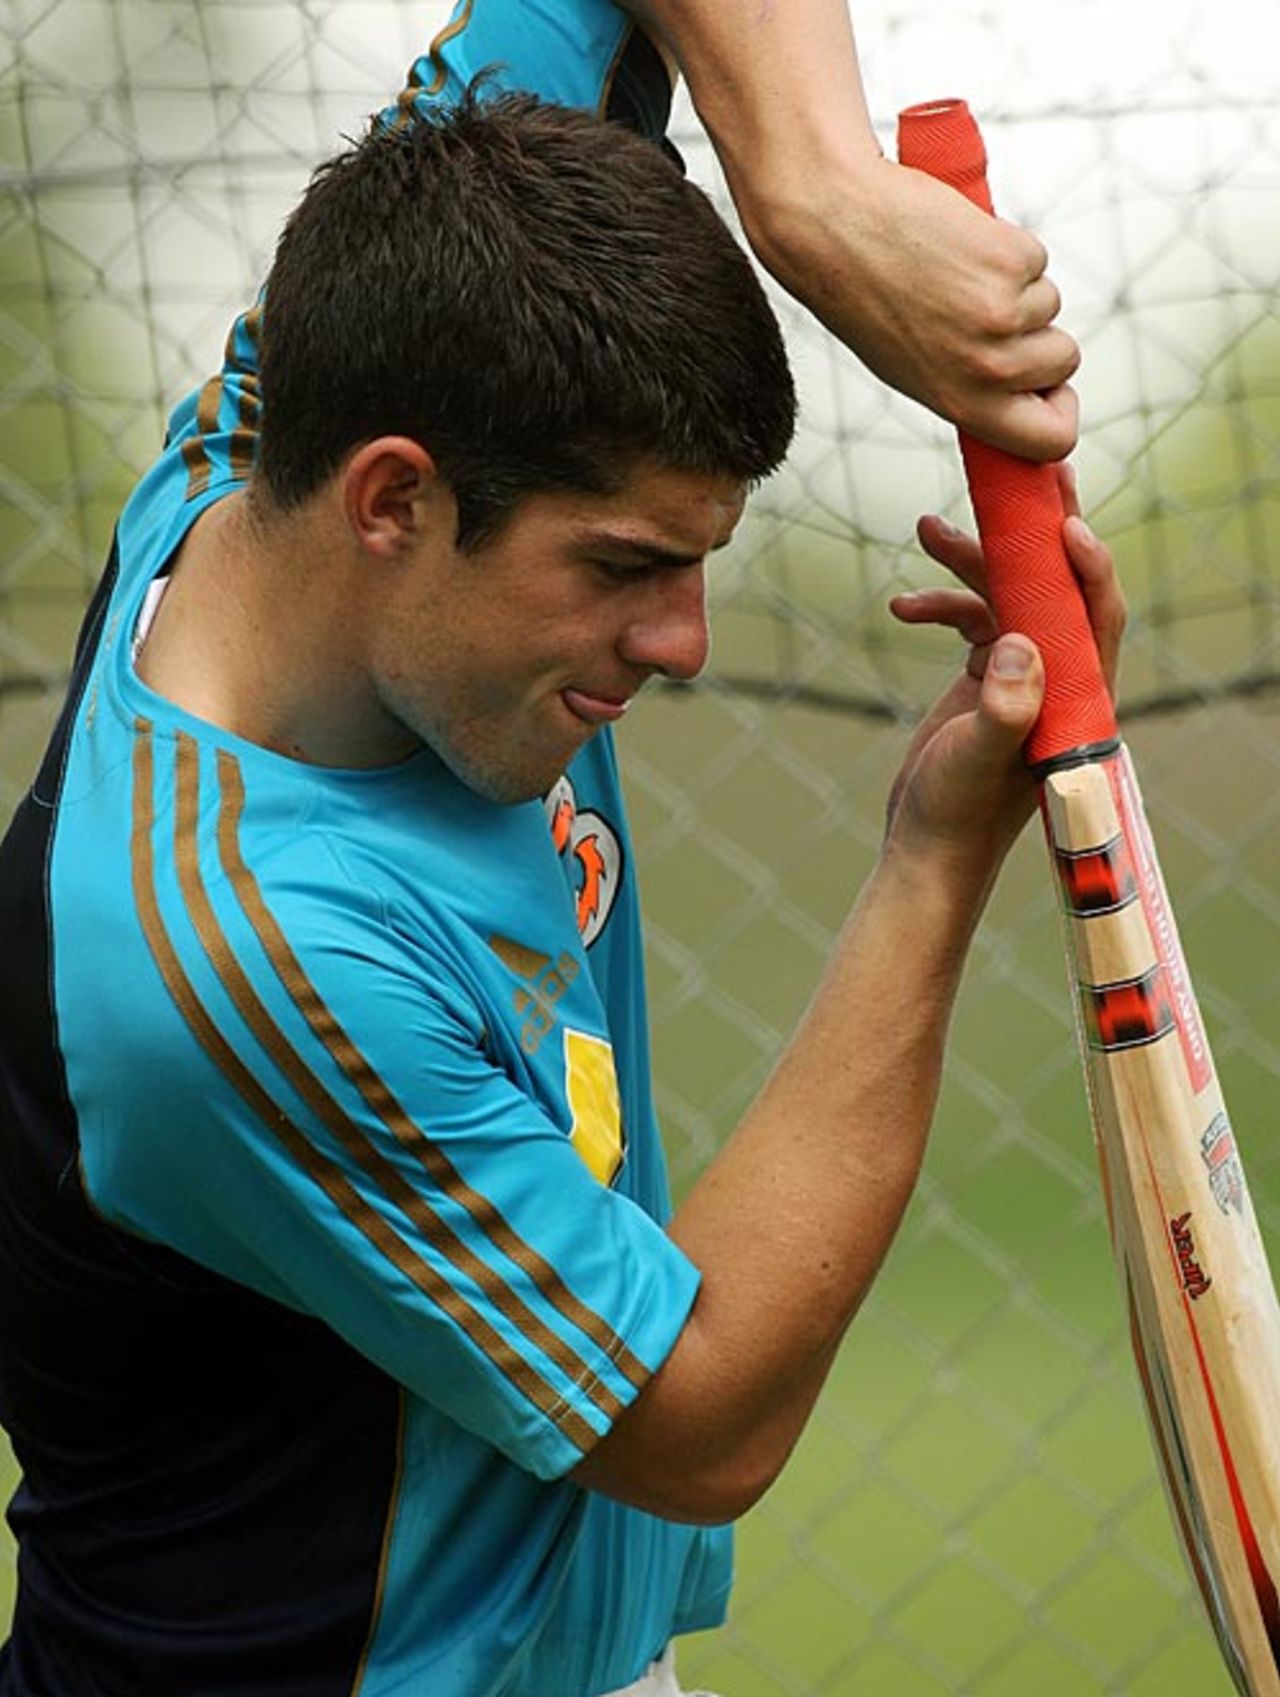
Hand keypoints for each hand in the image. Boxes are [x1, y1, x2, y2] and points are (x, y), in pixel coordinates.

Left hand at [768, 156, 1079, 462]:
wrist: (833, 225)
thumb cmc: (865, 296)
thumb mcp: (911, 368)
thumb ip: (970, 387)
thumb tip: (1025, 394)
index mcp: (960, 403)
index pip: (1050, 440)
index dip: (1061, 415)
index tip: (1050, 391)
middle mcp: (986, 368)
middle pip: (1064, 361)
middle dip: (1040, 335)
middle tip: (986, 312)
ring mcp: (1002, 314)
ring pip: (1051, 304)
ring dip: (1018, 286)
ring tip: (958, 275)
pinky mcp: (1011, 260)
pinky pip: (1037, 259)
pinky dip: (1009, 248)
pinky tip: (960, 245)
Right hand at [882, 465, 1124, 873]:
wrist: (925, 847)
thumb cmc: (958, 814)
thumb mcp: (979, 759)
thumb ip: (1005, 706)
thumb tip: (1017, 645)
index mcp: (1079, 695)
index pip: (1098, 612)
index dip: (1087, 563)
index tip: (1062, 521)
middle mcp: (1060, 677)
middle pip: (1057, 585)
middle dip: (1035, 532)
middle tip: (1022, 475)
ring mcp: (1024, 673)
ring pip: (1009, 592)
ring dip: (970, 560)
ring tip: (926, 531)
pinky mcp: (988, 676)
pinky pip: (974, 618)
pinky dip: (940, 604)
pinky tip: (901, 606)